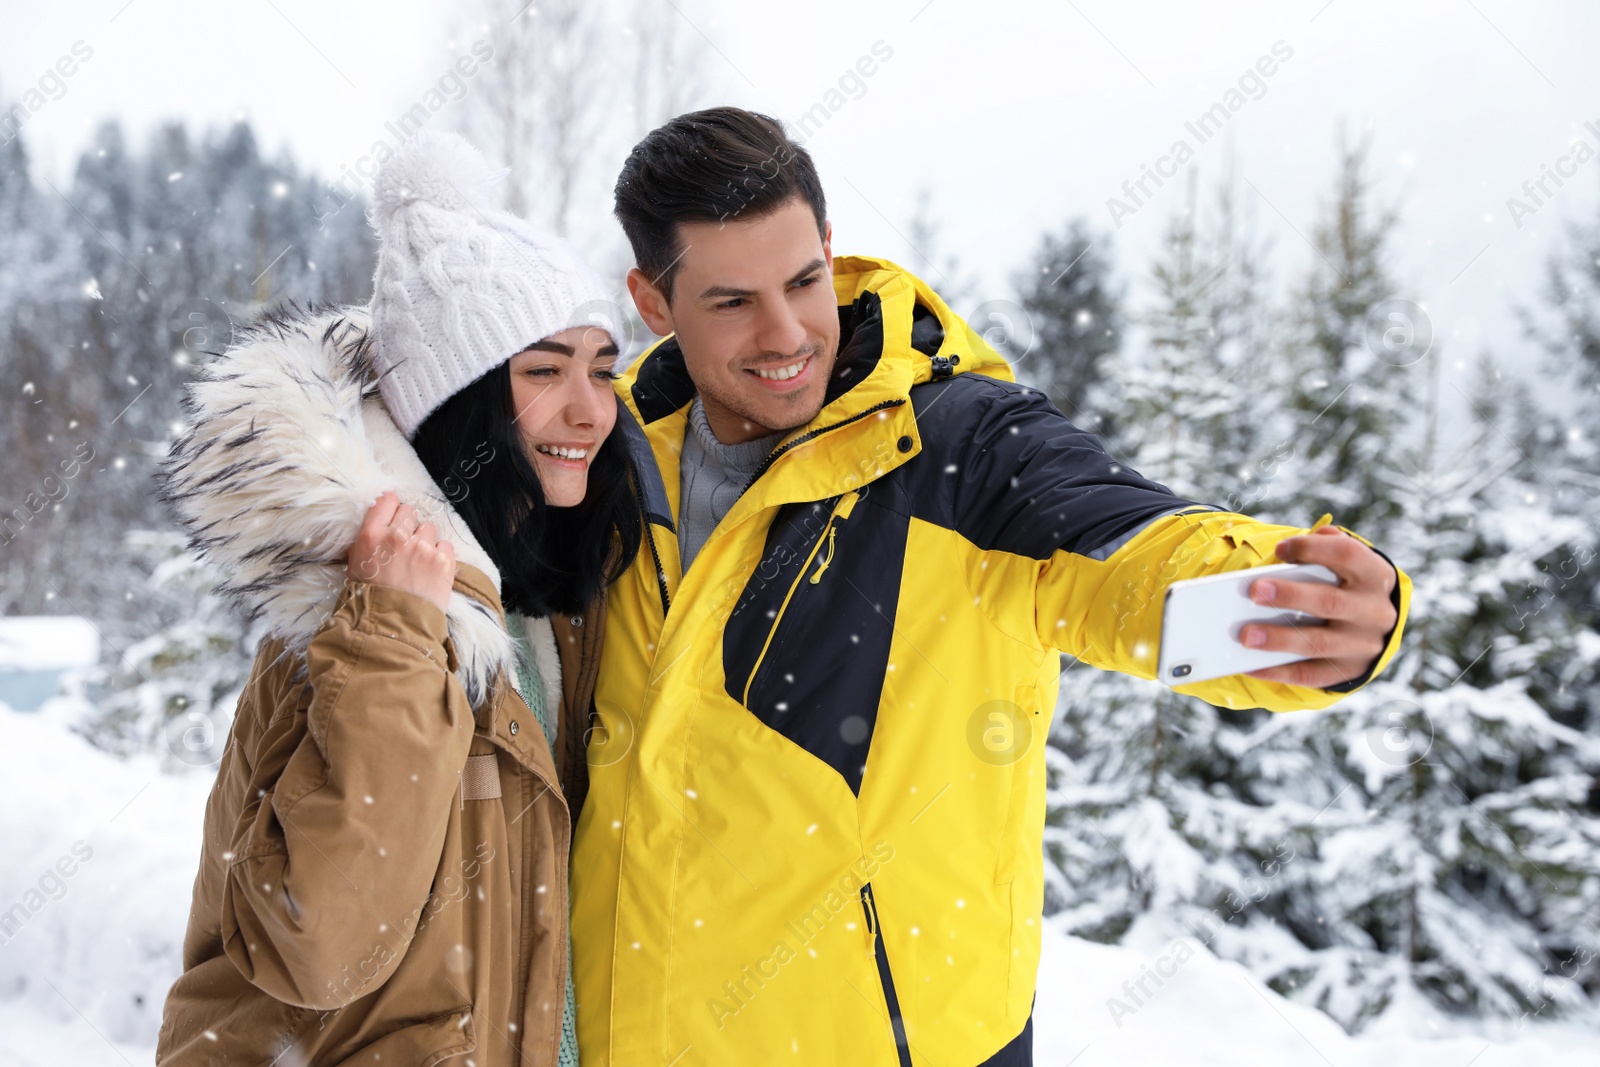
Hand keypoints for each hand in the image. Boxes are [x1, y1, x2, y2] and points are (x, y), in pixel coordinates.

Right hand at [346, 491, 456, 613]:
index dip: (391, 505)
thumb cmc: (369, 600)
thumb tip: (377, 527)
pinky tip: (431, 569)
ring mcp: (422, 548)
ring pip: (428, 528)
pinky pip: (445, 544)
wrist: (392, 627)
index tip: (394, 512)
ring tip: (418, 561)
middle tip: (405, 543)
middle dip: (408, 524)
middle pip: (409, 512)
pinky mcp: (443, 560)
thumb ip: (367, 543)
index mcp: (371, 536)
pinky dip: (440, 554)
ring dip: (424, 540)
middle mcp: (397, 537)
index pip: (386, 501)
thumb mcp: (355, 567)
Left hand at [1240, 525, 1398, 687]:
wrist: (1376, 627)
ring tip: (1246, 636)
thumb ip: (1322, 548)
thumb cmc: (1347, 585)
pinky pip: (1310, 674)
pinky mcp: (1349, 670)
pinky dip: (1278, 671)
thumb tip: (1285, 554)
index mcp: (1375, 575)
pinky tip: (1250, 666)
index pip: (1347, 555)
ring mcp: (1363, 645)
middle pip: (1329, 602)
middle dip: (1290, 596)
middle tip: (1254, 592)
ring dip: (1279, 639)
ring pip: (1319, 643)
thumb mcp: (1347, 563)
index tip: (1280, 550)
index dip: (1313, 549)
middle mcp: (1374, 611)